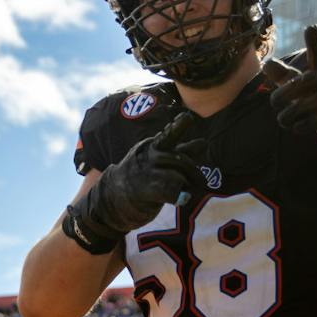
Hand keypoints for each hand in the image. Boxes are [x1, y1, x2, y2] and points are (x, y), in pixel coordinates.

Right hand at [67, 112, 205, 250]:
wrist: (111, 199)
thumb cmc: (140, 177)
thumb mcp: (158, 160)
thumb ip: (181, 152)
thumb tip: (204, 143)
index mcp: (153, 146)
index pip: (169, 135)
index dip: (179, 126)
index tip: (187, 118)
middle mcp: (149, 156)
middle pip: (181, 160)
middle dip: (195, 173)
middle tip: (201, 183)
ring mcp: (147, 172)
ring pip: (179, 176)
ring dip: (187, 186)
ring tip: (185, 192)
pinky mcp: (146, 190)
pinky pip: (173, 191)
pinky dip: (182, 196)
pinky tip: (183, 199)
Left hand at [264, 25, 316, 178]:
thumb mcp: (307, 91)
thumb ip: (288, 78)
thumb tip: (266, 64)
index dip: (315, 43)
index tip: (312, 28)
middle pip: (311, 80)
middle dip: (289, 90)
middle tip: (274, 102)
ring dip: (296, 111)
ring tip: (283, 120)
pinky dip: (309, 123)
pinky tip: (297, 128)